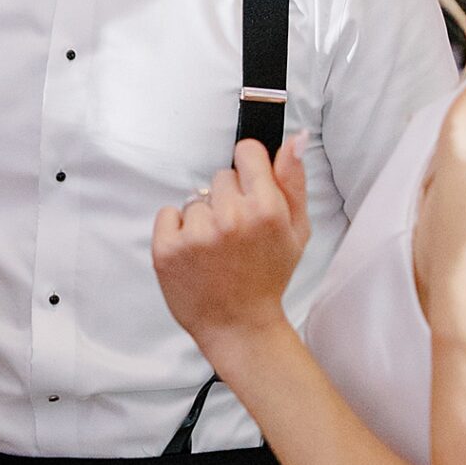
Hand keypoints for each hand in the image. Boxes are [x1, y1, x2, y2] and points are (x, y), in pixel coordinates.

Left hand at [153, 136, 309, 359]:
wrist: (238, 325)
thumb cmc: (267, 278)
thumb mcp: (297, 231)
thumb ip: (294, 181)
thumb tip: (294, 139)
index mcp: (266, 209)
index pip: (247, 152)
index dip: (249, 169)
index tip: (249, 190)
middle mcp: (231, 217)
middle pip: (221, 177)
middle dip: (228, 199)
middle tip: (236, 234)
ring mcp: (197, 234)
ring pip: (195, 199)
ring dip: (203, 219)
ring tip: (216, 250)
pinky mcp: (168, 248)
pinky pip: (168, 214)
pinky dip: (176, 231)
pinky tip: (194, 254)